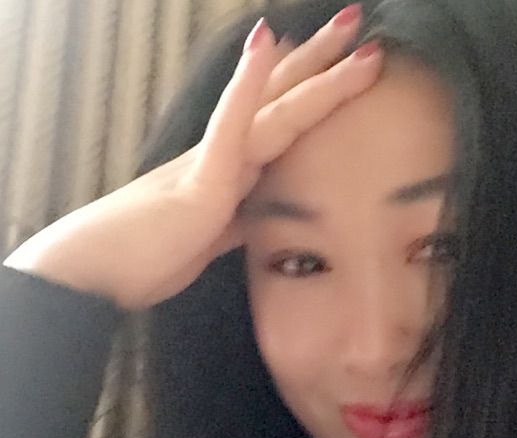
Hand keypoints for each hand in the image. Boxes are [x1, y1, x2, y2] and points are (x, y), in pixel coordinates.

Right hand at [4, 6, 381, 308]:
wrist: (97, 272)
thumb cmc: (148, 255)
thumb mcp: (210, 238)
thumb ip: (237, 218)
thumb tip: (256, 210)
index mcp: (231, 171)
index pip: (279, 124)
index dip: (312, 93)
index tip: (343, 66)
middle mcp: (227, 155)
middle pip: (283, 102)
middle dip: (323, 66)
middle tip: (357, 24)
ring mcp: (214, 161)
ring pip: (275, 109)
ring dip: (313, 67)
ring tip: (348, 26)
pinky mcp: (200, 180)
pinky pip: (229, 127)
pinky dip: (247, 85)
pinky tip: (266, 43)